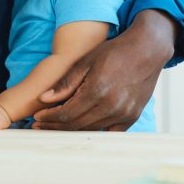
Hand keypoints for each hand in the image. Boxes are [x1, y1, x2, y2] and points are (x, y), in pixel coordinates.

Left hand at [31, 10, 176, 130]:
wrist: (146, 50)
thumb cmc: (114, 52)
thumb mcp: (85, 61)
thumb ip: (65, 83)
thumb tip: (44, 99)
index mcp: (97, 90)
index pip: (66, 113)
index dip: (49, 117)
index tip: (37, 117)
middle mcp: (111, 106)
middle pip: (76, 125)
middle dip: (55, 126)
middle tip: (40, 125)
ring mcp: (124, 114)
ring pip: (90, 130)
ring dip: (71, 130)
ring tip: (55, 127)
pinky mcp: (132, 117)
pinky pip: (109, 133)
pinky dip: (93, 131)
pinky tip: (80, 128)